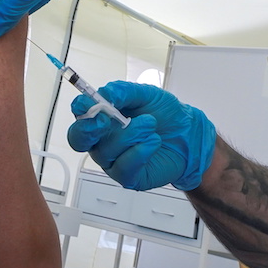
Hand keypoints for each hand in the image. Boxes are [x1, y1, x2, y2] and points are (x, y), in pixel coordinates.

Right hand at [67, 82, 215, 190]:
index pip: (79, 114)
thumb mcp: (145, 94)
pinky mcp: (127, 176)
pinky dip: (140, 152)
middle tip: (106, 119)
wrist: (189, 134)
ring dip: (130, 134)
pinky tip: (153, 141)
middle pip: (78, 139)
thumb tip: (105, 94)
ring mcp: (112, 160)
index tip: (89, 103)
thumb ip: (123, 91)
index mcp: (102, 117)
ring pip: (105, 151)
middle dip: (89, 129)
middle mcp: (102, 140)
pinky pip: (123, 167)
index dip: (80, 109)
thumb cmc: (165, 115)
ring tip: (151, 124)